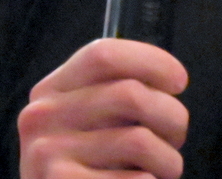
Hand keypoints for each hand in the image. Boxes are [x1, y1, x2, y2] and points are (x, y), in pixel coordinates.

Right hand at [18, 38, 188, 177]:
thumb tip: (171, 82)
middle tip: (178, 135)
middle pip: (129, 94)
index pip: (104, 54)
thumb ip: (115, 95)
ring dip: (168, 159)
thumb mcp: (88, 121)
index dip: (150, 60)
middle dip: (171, 115)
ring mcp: (46, 154)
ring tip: (167, 168)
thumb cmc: (87, 167)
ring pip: (138, 141)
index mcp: (51, 90)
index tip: (179, 81)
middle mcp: (42, 116)